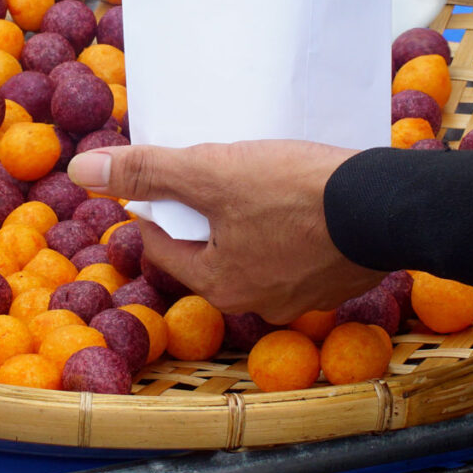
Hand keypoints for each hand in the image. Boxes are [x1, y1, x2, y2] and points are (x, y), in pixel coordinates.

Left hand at [67, 140, 385, 323]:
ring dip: (249, 220)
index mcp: (220, 284)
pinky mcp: (342, 277)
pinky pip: (299, 250)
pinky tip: (300, 197)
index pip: (165, 246)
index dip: (155, 210)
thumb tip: (80, 170)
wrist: (392, 206)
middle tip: (207, 174)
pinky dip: (291, 226)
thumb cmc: (294, 193)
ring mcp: (306, 295)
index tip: (157, 181)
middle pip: (212, 250)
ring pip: (258, 250)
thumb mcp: (209, 172)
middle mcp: (259, 302)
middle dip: (204, 214)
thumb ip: (146, 172)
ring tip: (253, 180)